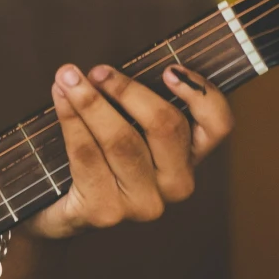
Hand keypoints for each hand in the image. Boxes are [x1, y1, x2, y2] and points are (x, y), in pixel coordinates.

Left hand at [31, 62, 232, 240]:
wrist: (64, 212)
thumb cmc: (100, 159)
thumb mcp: (129, 128)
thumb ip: (136, 102)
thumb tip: (115, 67)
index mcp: (190, 158)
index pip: (218, 125)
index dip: (201, 94)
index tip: (169, 69)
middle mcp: (175, 184)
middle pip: (165, 125)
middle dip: (127, 90)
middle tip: (97, 71)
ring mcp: (143, 203)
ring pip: (122, 139)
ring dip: (91, 102)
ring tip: (68, 78)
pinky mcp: (106, 212)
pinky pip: (87, 155)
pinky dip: (71, 121)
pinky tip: (61, 99)